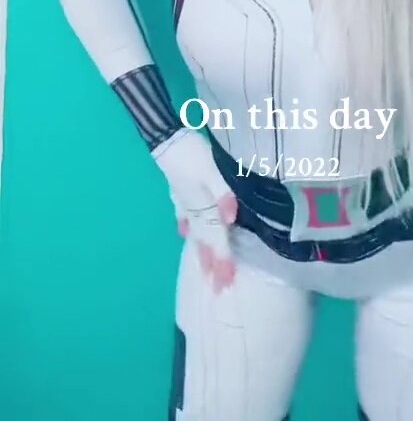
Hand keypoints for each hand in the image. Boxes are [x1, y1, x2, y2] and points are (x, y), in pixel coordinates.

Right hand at [152, 128, 237, 293]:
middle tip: (216, 289)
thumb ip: (223, 193)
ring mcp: (183, 202)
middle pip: (205, 241)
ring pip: (194, 232)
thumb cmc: (192, 153)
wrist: (166, 139)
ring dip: (201, 251)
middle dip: (212, 265)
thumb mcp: (214, 169)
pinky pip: (184, 216)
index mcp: (203, 207)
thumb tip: (231, 219)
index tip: (226, 284)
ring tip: (204, 269)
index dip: (223, 261)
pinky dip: (187, 227)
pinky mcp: (179, 191)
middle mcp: (192, 210)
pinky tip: (184, 233)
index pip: (216, 239)